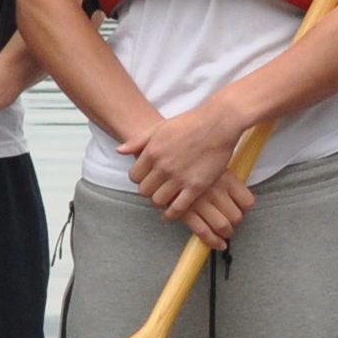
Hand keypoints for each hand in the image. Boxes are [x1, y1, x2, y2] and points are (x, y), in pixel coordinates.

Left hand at [119, 100, 253, 246]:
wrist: (218, 124)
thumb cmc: (190, 123)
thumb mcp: (159, 127)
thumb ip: (138, 141)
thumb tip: (119, 150)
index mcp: (152, 152)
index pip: (134, 176)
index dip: (140, 179)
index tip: (147, 179)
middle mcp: (163, 166)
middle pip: (144, 191)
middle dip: (149, 191)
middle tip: (156, 189)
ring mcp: (179, 178)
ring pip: (158, 201)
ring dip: (160, 202)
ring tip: (165, 198)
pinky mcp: (196, 187)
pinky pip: (178, 208)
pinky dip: (172, 214)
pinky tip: (172, 213)